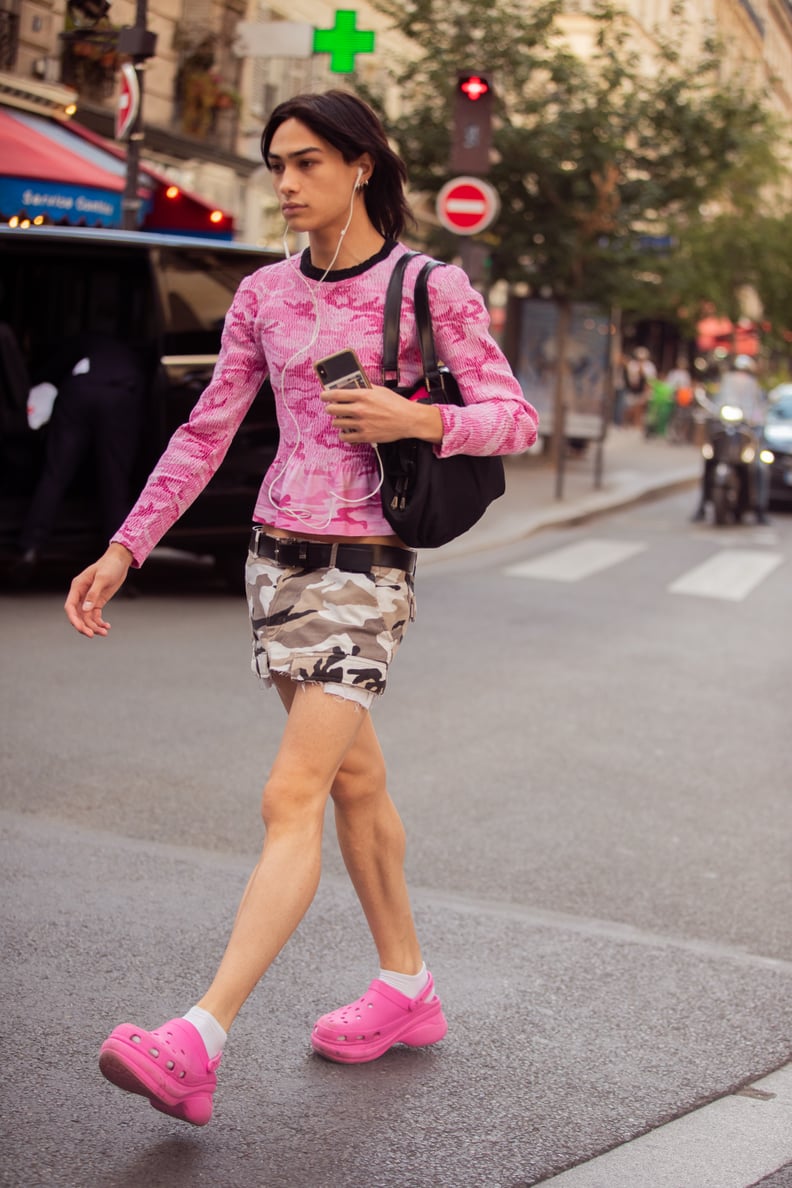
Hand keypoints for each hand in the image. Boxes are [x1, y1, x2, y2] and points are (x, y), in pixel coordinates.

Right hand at [64, 543, 133, 637]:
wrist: (120, 561)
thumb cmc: (110, 566)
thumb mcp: (102, 579)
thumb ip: (93, 594)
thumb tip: (86, 609)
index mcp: (77, 587)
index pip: (70, 607)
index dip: (73, 619)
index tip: (81, 629)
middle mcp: (81, 594)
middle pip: (78, 615)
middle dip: (84, 626)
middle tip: (92, 635)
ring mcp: (89, 599)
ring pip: (87, 618)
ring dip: (94, 626)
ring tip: (104, 632)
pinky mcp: (98, 602)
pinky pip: (95, 616)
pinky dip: (100, 622)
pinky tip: (107, 626)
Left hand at [321, 384, 442, 445]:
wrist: (408, 420)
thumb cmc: (396, 404)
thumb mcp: (380, 390)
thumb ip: (365, 387)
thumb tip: (353, 385)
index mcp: (362, 395)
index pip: (335, 394)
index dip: (325, 395)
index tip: (323, 396)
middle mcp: (359, 409)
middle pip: (332, 410)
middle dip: (330, 409)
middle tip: (333, 409)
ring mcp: (361, 424)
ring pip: (337, 423)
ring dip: (338, 421)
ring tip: (342, 420)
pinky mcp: (364, 436)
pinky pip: (345, 437)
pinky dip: (344, 435)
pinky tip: (347, 432)